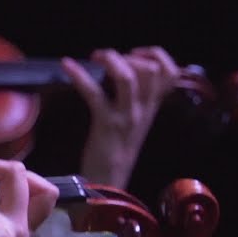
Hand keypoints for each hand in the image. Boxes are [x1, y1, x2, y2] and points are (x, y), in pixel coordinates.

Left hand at [62, 46, 180, 187]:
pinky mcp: (106, 123)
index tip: (135, 53)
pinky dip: (78, 74)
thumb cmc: (114, 151)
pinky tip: (67, 65)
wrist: (108, 183)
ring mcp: (127, 116)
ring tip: (95, 56)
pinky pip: (94, 93)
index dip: (156, 55)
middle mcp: (143, 109)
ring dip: (110, 60)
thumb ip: (134, 101)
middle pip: (150, 69)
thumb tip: (120, 73)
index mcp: (151, 108)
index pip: (170, 73)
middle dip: (127, 56)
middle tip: (107, 58)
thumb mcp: (133, 123)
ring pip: (127, 77)